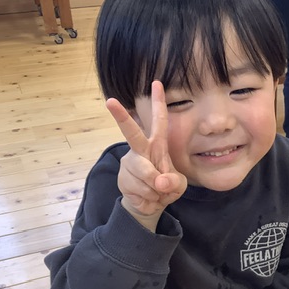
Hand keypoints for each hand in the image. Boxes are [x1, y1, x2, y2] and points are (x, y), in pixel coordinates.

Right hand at [106, 81, 187, 230]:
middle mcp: (140, 150)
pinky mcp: (122, 178)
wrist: (149, 205)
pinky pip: (141, 189)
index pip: (159, 121)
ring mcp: (130, 163)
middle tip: (110, 101)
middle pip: (131, 133)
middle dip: (121, 117)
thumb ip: (174, 182)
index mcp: (157, 145)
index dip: (158, 103)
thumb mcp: (178, 186)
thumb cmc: (166, 188)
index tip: (156, 83)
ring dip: (155, 189)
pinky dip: (149, 197)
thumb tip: (160, 181)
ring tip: (156, 191)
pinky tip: (146, 196)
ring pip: (145, 174)